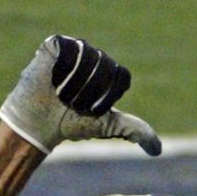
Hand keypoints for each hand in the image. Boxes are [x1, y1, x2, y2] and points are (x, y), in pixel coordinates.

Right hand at [0, 35, 160, 155]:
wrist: (38, 123)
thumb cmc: (72, 123)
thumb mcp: (108, 126)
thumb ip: (135, 130)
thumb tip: (157, 151)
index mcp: (110, 74)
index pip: (121, 76)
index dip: (108, 95)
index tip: (92, 109)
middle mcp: (95, 58)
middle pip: (104, 65)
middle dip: (89, 91)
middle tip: (73, 102)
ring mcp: (75, 49)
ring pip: (87, 57)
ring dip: (74, 82)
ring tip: (61, 93)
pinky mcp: (56, 44)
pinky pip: (68, 49)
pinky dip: (62, 68)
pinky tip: (52, 79)